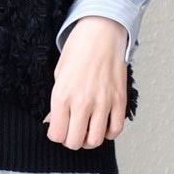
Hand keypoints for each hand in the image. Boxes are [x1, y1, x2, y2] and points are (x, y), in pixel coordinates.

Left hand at [44, 16, 129, 148]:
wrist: (101, 32)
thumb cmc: (79, 49)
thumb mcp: (58, 75)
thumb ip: (56, 103)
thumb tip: (53, 122)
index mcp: (62, 96)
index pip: (57, 134)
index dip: (56, 135)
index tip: (59, 129)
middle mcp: (82, 102)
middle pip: (75, 142)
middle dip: (72, 141)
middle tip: (73, 132)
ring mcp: (103, 102)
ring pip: (96, 140)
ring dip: (90, 140)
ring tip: (88, 131)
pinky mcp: (120, 100)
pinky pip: (116, 129)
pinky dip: (109, 132)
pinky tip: (104, 125)